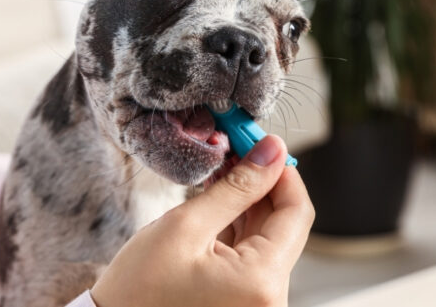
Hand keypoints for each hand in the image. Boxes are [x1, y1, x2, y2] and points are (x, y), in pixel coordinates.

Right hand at [91, 135, 313, 306]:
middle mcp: (268, 297)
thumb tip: (272, 153)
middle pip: (283, 224)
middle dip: (262, 182)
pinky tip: (217, 199)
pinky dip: (236, 223)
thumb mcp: (186, 226)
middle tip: (237, 148)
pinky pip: (250, 253)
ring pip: (266, 236)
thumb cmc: (138, 291)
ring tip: (222, 169)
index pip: (297, 212)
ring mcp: (255, 300)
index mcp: (261, 282)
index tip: (262, 144)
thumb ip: (236, 188)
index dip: (282, 171)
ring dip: (247, 200)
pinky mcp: (240, 299)